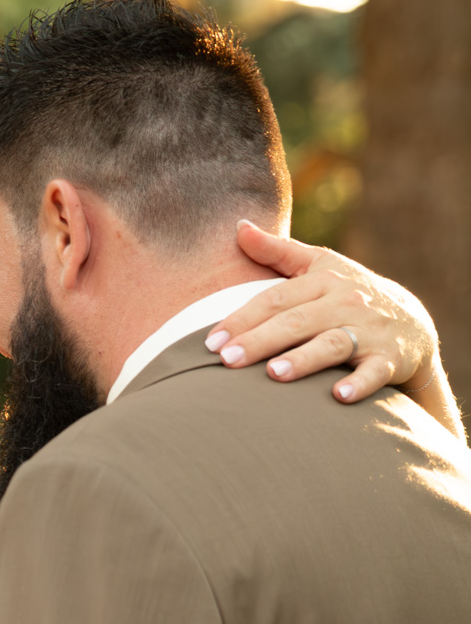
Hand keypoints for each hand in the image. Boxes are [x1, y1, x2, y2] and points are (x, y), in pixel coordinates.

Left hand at [208, 221, 437, 404]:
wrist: (411, 324)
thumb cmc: (348, 296)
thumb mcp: (319, 267)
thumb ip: (277, 251)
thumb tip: (238, 227)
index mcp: (322, 281)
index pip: (275, 299)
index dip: (242, 319)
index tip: (212, 341)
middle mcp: (345, 302)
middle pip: (297, 321)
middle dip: (261, 340)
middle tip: (228, 359)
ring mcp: (368, 330)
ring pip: (332, 344)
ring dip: (304, 359)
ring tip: (274, 373)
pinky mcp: (389, 359)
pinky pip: (374, 372)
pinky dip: (360, 383)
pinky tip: (339, 396)